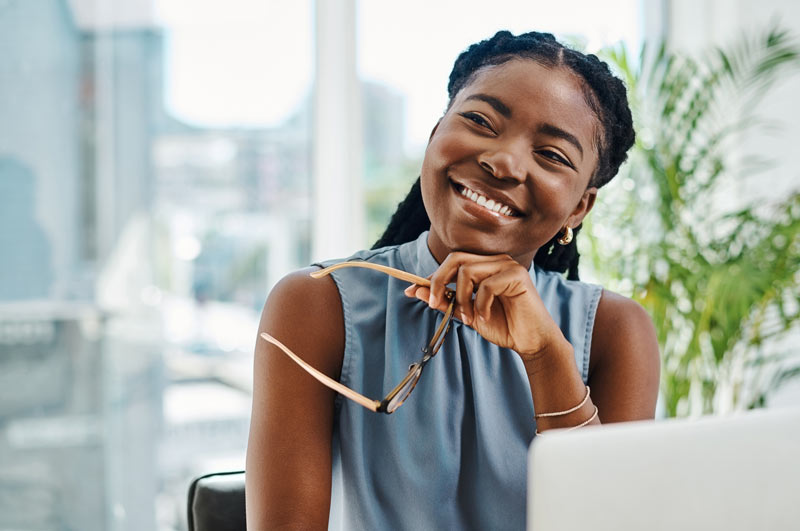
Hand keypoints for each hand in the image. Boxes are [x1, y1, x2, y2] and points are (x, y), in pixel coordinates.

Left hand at [404, 252, 564, 359]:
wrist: (531, 342)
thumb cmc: (503, 326)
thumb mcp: (467, 314)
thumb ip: (446, 300)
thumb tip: (416, 290)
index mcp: (484, 266)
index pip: (451, 262)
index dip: (430, 277)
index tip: (410, 291)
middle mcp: (495, 261)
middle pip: (456, 258)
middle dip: (438, 281)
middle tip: (433, 304)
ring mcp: (507, 265)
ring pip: (468, 270)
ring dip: (462, 298)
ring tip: (470, 318)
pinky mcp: (517, 275)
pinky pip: (486, 285)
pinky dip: (481, 304)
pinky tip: (485, 317)